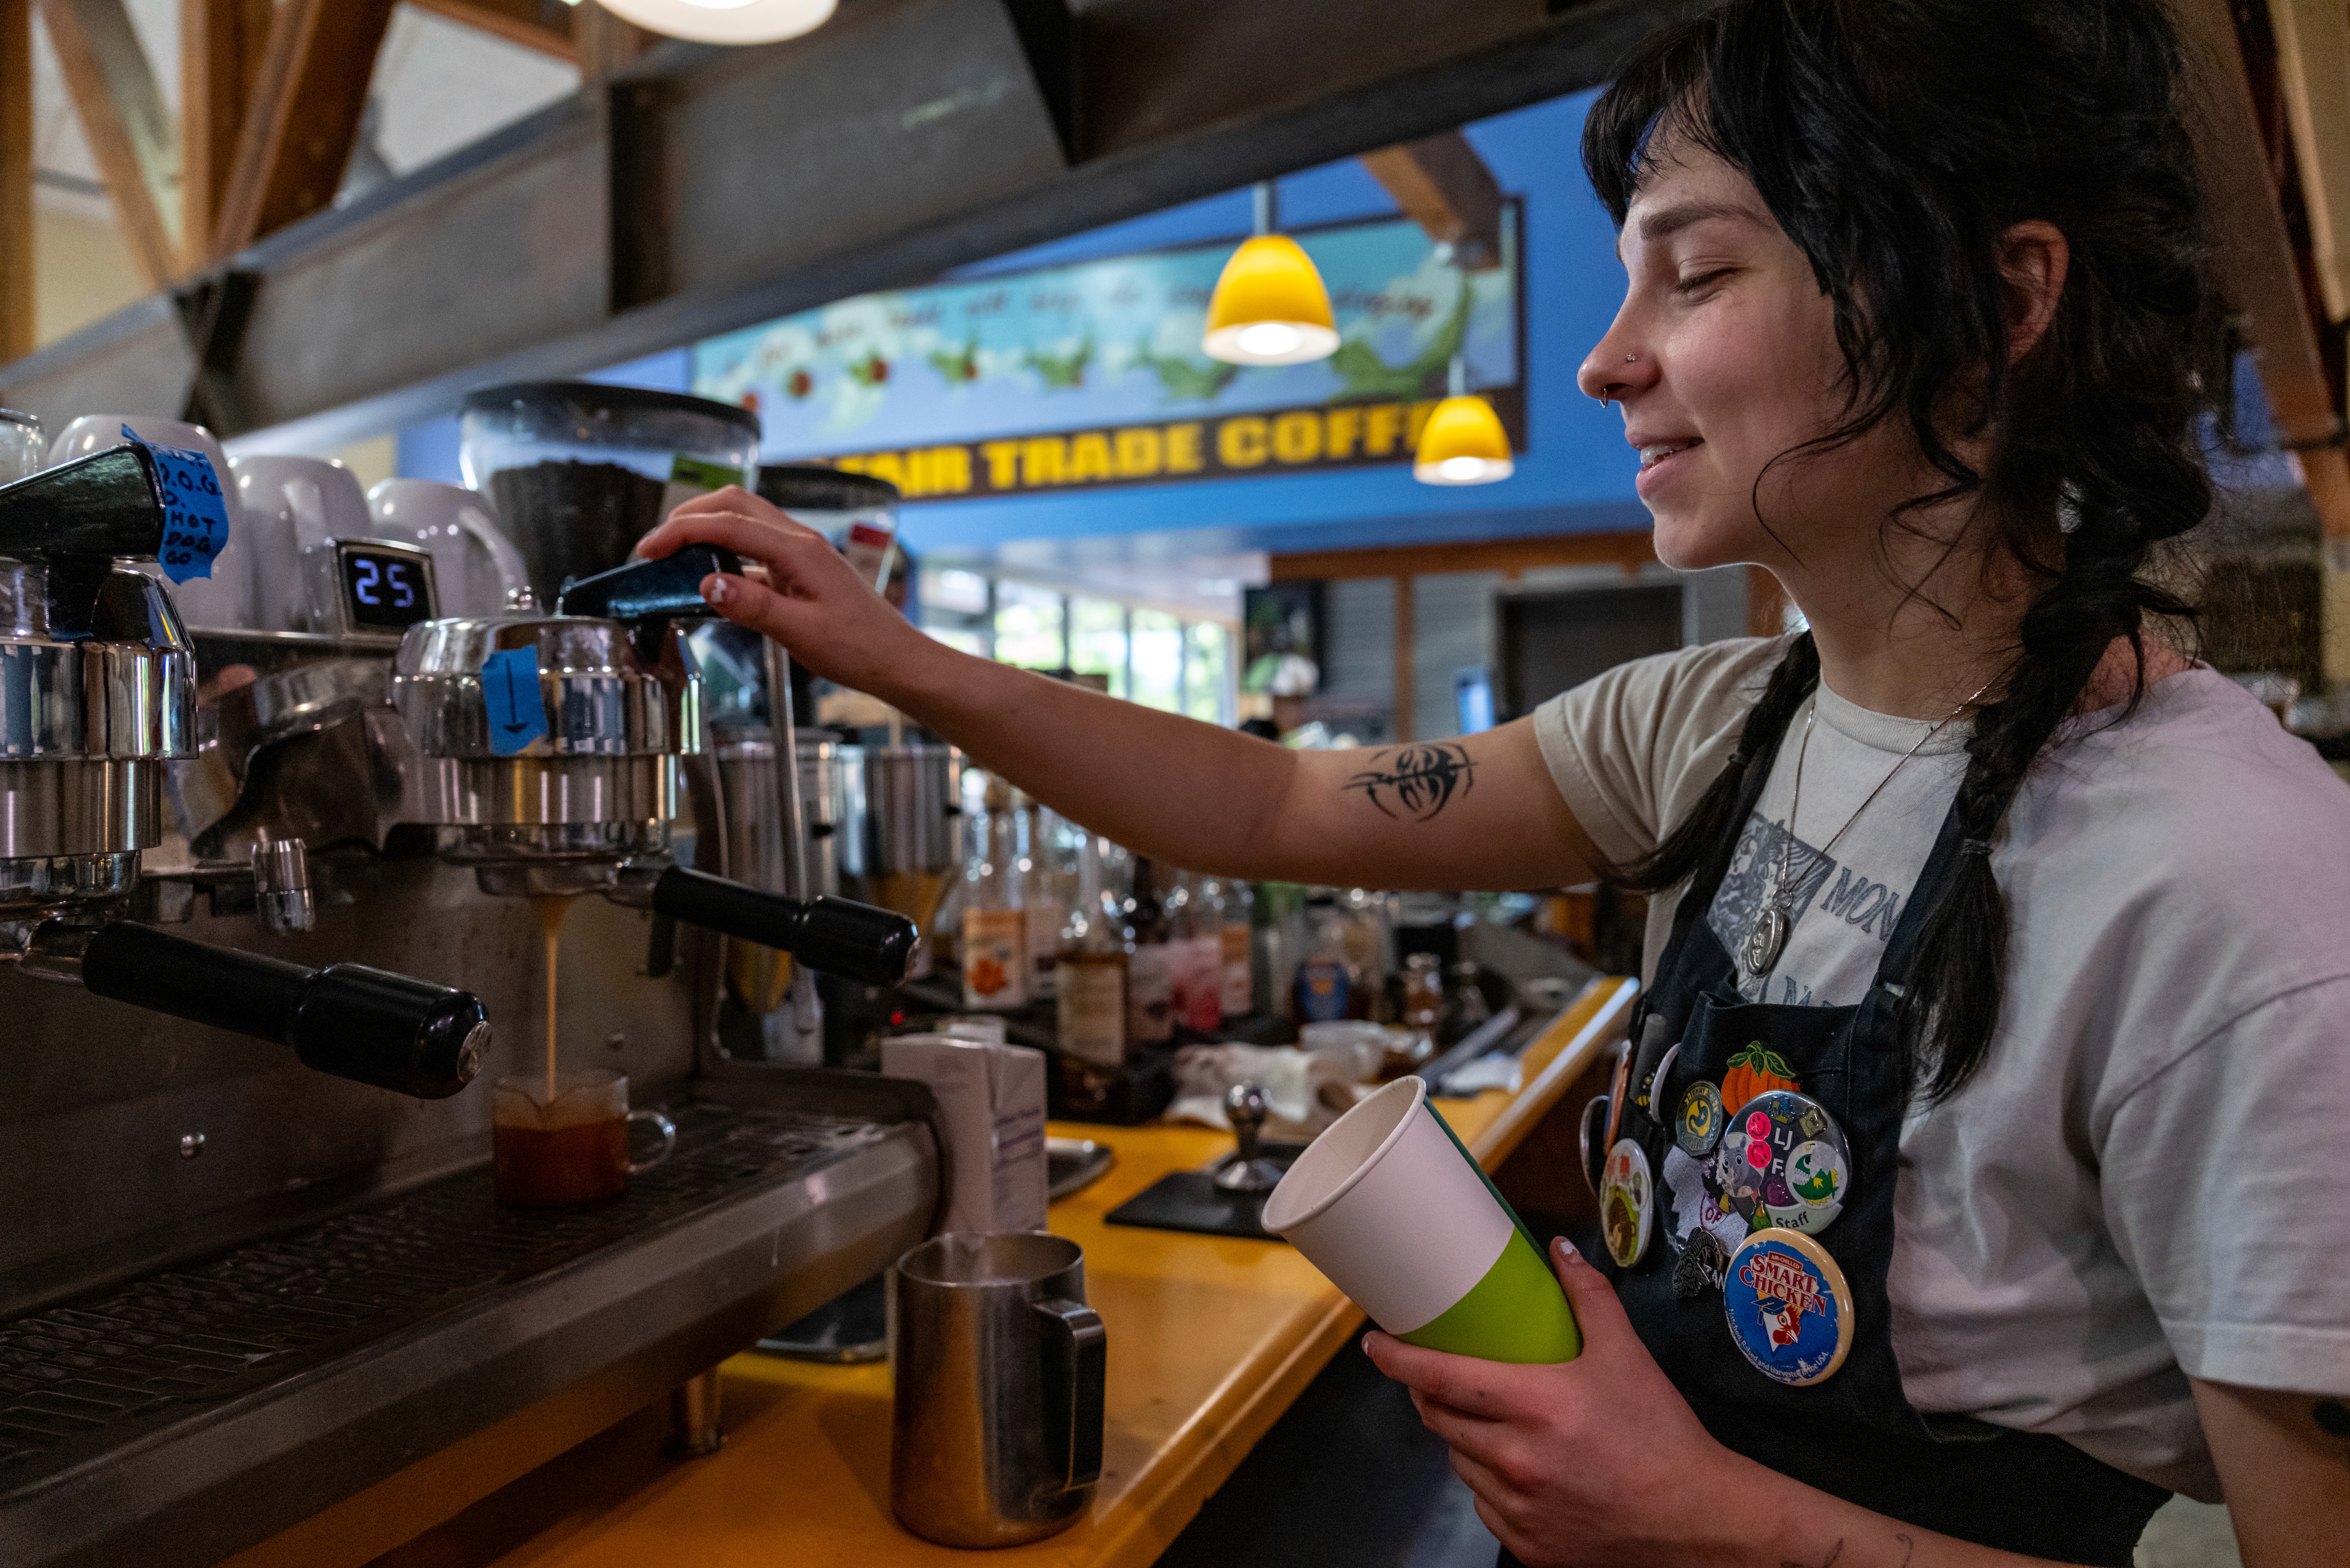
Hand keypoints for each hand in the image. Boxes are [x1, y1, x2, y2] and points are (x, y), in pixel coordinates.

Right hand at [634, 486, 936, 696]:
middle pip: (737, 504)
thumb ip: (753, 607)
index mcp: (800, 551)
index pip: (729, 525)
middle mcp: (801, 543)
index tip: (649, 550)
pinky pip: (758, 548)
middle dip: (692, 514)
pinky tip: (712, 579)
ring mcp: (803, 553)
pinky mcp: (803, 569)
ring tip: (675, 554)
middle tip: (657, 543)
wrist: (897, 659)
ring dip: (709, 528)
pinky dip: (728, 553)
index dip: (682, 532)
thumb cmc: (859, 649)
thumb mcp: (801, 634)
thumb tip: (707, 584)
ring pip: (747, 520)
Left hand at [1364, 1236, 1769, 1567]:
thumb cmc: (1661, 1437)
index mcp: (1535, 1406)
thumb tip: (1561, 1252)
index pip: (1440, 1377)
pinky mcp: (1527, 1545)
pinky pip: (1484, 1505)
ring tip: (1489, 1420)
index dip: (1397, 1360)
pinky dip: (1489, 1482)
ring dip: (1461, 1438)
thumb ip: (1589, 1299)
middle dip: (1428, 1393)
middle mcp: (1517, 1460)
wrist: (1697, 1520)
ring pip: (1459, 1463)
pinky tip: (1516, 1468)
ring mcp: (1518, 1509)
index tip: (1375, 1345)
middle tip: (1436, 1375)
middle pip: (1439, 1419)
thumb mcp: (1627, 1357)